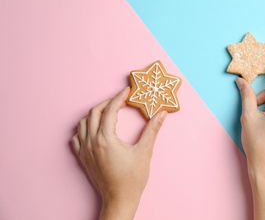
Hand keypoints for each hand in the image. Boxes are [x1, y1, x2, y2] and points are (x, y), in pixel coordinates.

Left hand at [71, 87, 166, 219]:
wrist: (119, 200)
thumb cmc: (132, 179)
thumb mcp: (145, 153)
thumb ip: (152, 130)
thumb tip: (162, 114)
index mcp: (106, 139)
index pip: (110, 110)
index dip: (119, 97)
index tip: (127, 91)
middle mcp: (92, 142)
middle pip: (94, 112)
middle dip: (107, 102)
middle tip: (120, 100)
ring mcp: (85, 150)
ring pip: (83, 123)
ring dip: (95, 114)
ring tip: (108, 112)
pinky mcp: (83, 158)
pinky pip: (77, 137)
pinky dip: (84, 129)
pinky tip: (94, 130)